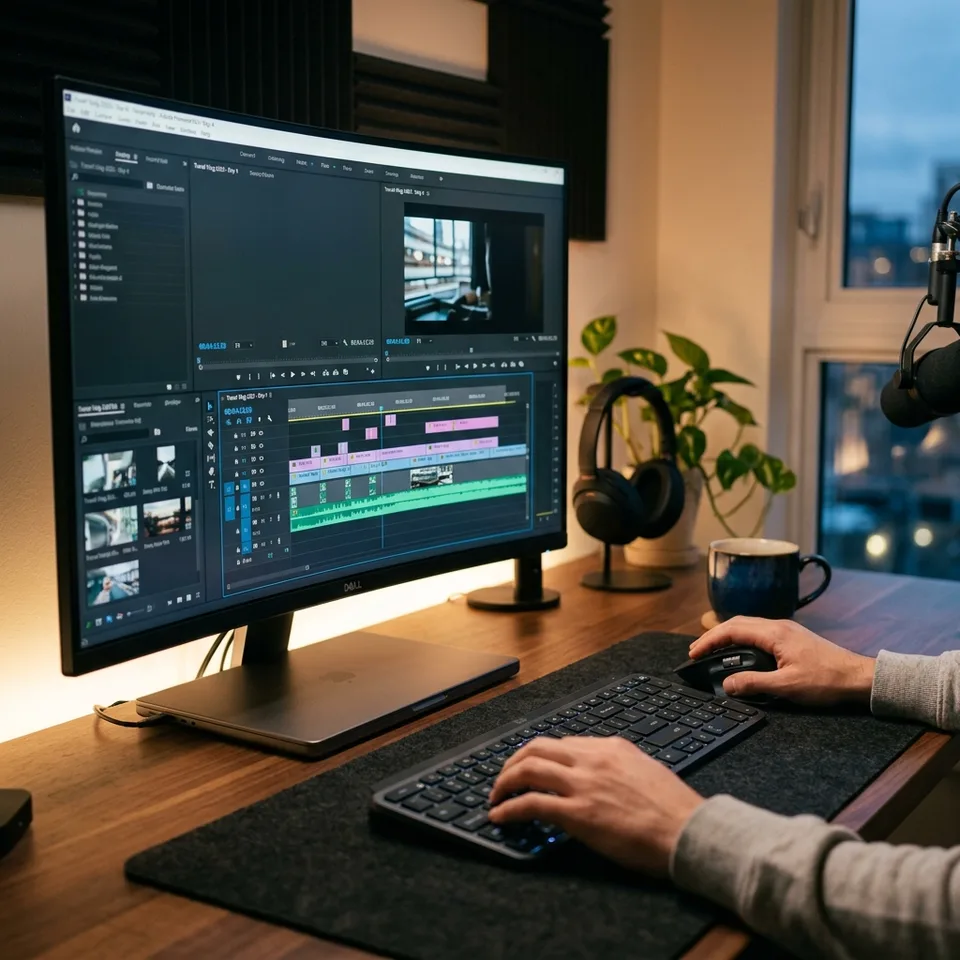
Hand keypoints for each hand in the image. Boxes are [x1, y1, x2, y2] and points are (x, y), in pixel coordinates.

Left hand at [488, 737, 703, 874]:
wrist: (689, 831)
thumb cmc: (675, 810)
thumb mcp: (646, 772)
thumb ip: (619, 768)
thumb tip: (602, 778)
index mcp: (610, 747)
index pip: (563, 744)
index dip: (540, 757)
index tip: (531, 769)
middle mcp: (593, 759)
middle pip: (537, 748)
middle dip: (513, 762)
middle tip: (504, 779)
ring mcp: (583, 784)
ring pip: (527, 769)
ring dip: (504, 782)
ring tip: (495, 797)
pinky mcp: (577, 813)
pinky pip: (530, 804)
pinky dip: (508, 808)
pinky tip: (500, 817)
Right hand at [689, 616, 875, 705]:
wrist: (859, 678)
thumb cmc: (827, 681)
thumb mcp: (787, 686)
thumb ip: (754, 683)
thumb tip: (727, 684)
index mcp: (774, 633)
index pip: (732, 630)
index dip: (709, 640)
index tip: (694, 653)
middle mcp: (778, 626)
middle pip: (737, 623)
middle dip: (714, 636)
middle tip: (697, 651)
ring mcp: (786, 631)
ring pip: (748, 626)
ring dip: (728, 636)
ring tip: (713, 651)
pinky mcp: (792, 639)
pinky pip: (759, 632)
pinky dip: (742, 639)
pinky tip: (740, 652)